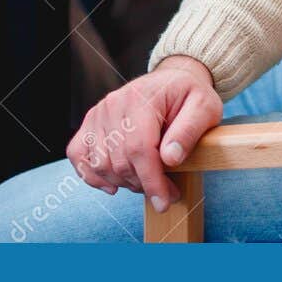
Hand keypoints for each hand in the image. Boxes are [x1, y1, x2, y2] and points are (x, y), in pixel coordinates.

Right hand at [67, 55, 220, 211]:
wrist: (172, 80)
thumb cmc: (188, 95)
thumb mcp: (204, 107)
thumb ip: (189, 131)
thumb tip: (170, 158)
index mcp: (141, 99)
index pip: (139, 148)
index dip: (151, 180)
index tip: (164, 201)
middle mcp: (113, 105)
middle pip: (119, 160)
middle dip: (143, 185)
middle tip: (166, 192)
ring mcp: (99, 113)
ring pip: (100, 163)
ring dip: (123, 183)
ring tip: (146, 182)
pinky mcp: (91, 122)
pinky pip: (78, 154)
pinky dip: (91, 175)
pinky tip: (113, 184)